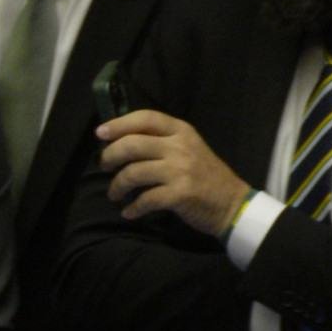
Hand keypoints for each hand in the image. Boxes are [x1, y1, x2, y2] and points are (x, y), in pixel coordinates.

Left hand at [97, 108, 251, 237]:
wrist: (232, 203)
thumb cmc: (204, 175)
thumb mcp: (188, 148)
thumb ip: (160, 141)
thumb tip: (119, 140)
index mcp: (182, 131)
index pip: (145, 118)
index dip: (119, 124)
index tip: (100, 133)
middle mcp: (180, 146)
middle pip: (131, 145)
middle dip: (109, 157)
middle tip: (105, 167)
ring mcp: (181, 170)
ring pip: (132, 173)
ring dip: (116, 186)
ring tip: (115, 194)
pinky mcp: (180, 194)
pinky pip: (145, 200)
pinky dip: (132, 209)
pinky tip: (129, 212)